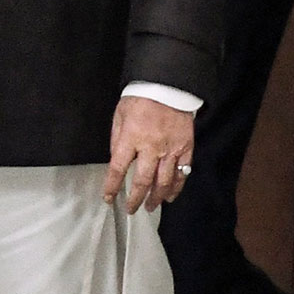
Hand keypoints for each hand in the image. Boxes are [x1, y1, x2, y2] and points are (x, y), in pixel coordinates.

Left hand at [102, 96, 193, 212]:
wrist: (169, 84)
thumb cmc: (140, 98)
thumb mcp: (120, 115)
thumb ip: (117, 139)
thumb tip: (115, 160)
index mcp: (131, 137)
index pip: (118, 169)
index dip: (112, 187)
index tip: (109, 199)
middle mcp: (151, 146)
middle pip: (142, 181)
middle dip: (136, 199)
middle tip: (132, 209)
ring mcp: (170, 148)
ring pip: (164, 180)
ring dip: (157, 197)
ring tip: (151, 207)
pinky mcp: (185, 146)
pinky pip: (183, 171)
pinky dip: (177, 186)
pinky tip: (171, 195)